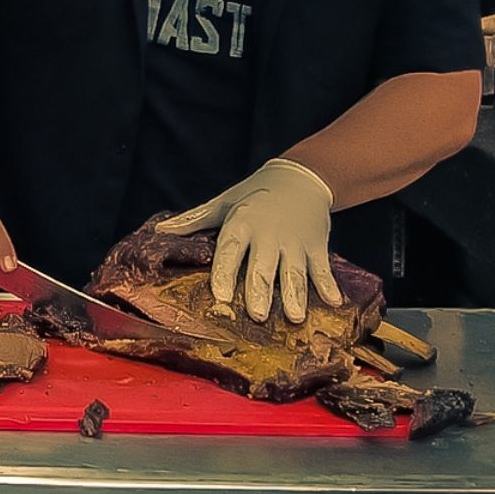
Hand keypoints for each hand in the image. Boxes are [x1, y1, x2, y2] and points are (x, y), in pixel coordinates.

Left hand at [156, 158, 340, 322]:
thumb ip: (194, 220)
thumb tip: (160, 230)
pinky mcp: (317, 245)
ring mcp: (295, 241)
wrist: (301, 177)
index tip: (220, 295)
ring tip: (293, 316)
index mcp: (242, 222)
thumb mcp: (224, 201)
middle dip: (260, 290)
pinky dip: (328, 285)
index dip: (225, 272)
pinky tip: (333, 302)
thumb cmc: (255, 193)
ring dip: (294, 294)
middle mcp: (269, 233)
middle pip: (263, 266)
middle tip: (256, 315)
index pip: (231, 248)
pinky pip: (322, 268)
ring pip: (294, 272)